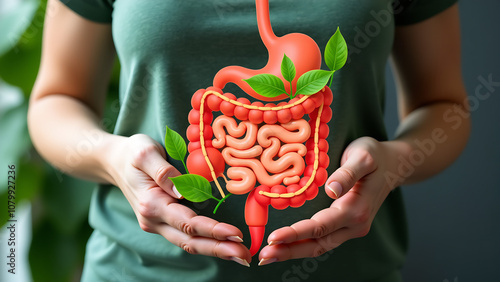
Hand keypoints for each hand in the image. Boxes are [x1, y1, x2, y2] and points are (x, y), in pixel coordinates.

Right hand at [105, 134, 251, 265]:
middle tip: (245, 255)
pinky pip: (186, 236)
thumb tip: (181, 190)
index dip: (212, 230)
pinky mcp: (162, 222)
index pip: (187, 222)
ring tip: (241, 254)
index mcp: (151, 204)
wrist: (114, 163)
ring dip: (215, 250)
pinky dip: (206, 242)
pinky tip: (224, 245)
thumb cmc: (132, 154)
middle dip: (219, 249)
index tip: (235, 234)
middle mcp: (153, 220)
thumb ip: (163, 171)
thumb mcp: (144, 152)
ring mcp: (157, 224)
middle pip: (190, 241)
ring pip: (189, 242)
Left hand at [258, 137, 395, 264]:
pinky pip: (323, 240)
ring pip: (320, 246)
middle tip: (263, 255)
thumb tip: (332, 190)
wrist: (395, 164)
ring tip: (268, 255)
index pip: (320, 226)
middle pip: (318, 244)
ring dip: (294, 252)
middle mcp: (355, 225)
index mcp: (357, 209)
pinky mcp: (347, 226)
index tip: (273, 237)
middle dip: (289, 251)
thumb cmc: (376, 156)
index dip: (295, 233)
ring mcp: (352, 228)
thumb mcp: (363, 157)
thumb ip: (347, 174)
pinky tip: (286, 246)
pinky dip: (303, 245)